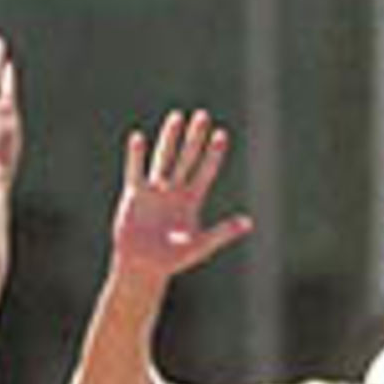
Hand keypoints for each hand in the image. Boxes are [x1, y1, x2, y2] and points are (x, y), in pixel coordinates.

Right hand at [112, 108, 252, 280]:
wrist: (143, 268)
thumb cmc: (172, 260)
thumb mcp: (201, 246)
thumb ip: (222, 232)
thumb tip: (248, 223)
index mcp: (191, 200)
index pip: (205, 171)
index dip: (214, 154)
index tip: (222, 135)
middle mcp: (174, 191)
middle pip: (187, 158)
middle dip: (195, 138)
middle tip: (203, 116)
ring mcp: (155, 191)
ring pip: (164, 158)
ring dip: (170, 139)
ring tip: (177, 117)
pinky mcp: (135, 195)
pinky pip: (136, 171)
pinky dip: (136, 157)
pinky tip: (138, 139)